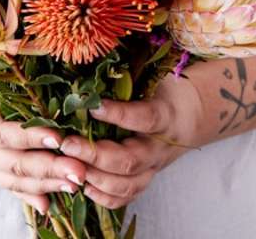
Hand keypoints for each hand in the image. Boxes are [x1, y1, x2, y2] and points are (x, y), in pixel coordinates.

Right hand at [0, 95, 85, 213]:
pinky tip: (48, 203)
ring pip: (13, 177)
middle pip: (14, 162)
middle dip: (50, 167)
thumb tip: (21, 45)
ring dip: (46, 182)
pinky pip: (4, 183)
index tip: (58, 137)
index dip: (31, 137)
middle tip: (81, 169)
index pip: (2, 133)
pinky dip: (26, 193)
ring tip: (76, 183)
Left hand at [58, 72, 203, 208]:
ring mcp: (152, 168)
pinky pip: (125, 197)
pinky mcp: (144, 179)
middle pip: (129, 160)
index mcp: (165, 116)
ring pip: (126, 184)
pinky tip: (82, 185)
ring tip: (68, 165)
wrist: (189, 115)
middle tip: (66, 144)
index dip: (119, 114)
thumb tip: (97, 58)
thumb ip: (130, 71)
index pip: (144, 118)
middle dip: (94, 155)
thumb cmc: (164, 88)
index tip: (93, 105)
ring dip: (94, 178)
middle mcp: (158, 147)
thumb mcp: (154, 75)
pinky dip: (103, 196)